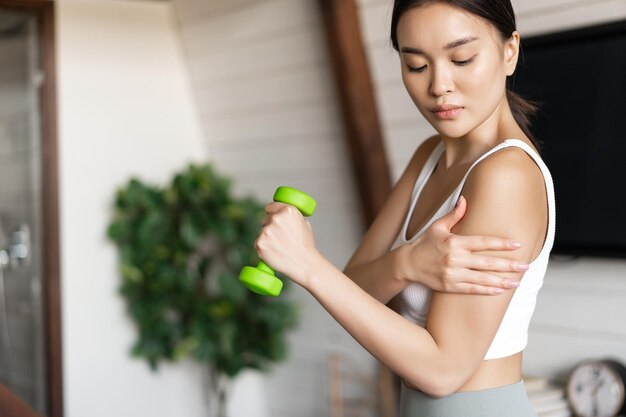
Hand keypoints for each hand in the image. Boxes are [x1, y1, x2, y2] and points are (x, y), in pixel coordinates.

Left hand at [254, 202, 320, 287]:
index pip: (270, 207)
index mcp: (288, 210)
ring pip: (262, 232)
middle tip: (281, 238)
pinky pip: (258, 243)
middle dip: (270, 227)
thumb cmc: (306, 245)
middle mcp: (276, 218)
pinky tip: (274, 252)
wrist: (305, 264)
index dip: (272, 213)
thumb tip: (281, 213)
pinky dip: (264, 248)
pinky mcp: (259, 243)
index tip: (273, 218)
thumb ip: (290, 216)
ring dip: (267, 238)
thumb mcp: (304, 223)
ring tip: (280, 247)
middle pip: (265, 219)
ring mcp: (266, 231)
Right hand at [399, 196, 528, 294]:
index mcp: (455, 242)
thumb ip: (454, 215)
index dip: (501, 244)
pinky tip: (499, 290)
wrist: (408, 264)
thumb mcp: (437, 227)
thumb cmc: (424, 243)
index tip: (517, 245)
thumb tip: (465, 199)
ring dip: (502, 281)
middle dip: (508, 265)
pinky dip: (486, 290)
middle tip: (525, 266)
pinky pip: (472, 289)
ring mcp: (453, 274)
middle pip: (487, 263)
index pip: (483, 242)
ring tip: (517, 282)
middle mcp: (455, 259)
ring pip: (482, 279)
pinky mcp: (450, 286)